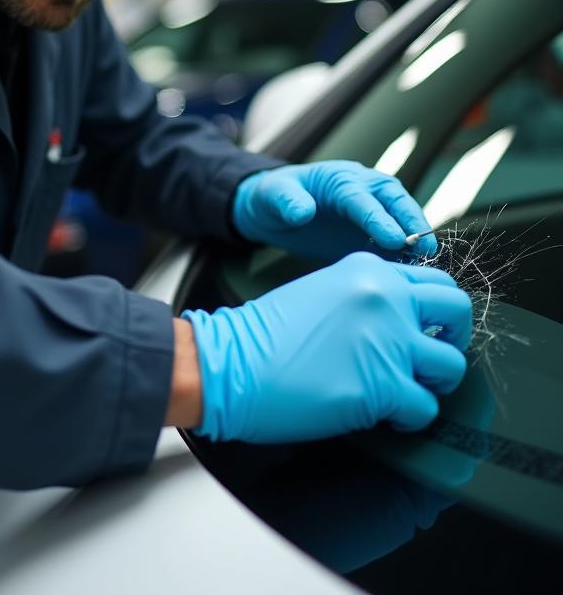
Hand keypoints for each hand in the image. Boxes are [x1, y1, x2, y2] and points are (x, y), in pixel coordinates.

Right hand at [182, 251, 471, 443]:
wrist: (229, 363)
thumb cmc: (262, 334)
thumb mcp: (318, 291)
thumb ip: (361, 297)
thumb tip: (397, 321)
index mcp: (366, 270)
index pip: (431, 280)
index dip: (432, 311)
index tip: (423, 328)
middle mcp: (384, 298)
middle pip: (457, 310)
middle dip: (451, 337)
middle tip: (428, 358)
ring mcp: (389, 341)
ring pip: (452, 365)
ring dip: (430, 383)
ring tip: (402, 390)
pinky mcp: (384, 387)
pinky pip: (425, 408)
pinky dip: (409, 417)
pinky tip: (383, 414)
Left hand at [232, 160, 437, 260]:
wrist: (274, 210)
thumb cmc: (274, 196)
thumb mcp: (273, 195)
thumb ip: (287, 201)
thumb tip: (303, 212)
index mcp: (340, 179)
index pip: (363, 198)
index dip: (380, 218)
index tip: (395, 239)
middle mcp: (363, 189)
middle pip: (394, 202)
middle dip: (412, 223)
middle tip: (427, 250)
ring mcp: (372, 210)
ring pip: (401, 219)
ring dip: (416, 239)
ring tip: (428, 263)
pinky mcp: (373, 232)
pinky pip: (394, 240)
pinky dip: (406, 253)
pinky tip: (414, 272)